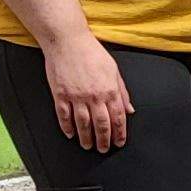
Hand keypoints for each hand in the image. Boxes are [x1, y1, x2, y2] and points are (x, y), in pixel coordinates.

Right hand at [43, 37, 131, 152]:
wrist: (68, 41)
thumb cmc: (92, 53)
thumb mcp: (114, 70)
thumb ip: (122, 92)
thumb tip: (130, 109)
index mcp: (110, 90)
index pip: (118, 117)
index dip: (119, 133)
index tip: (119, 142)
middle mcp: (94, 95)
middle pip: (101, 124)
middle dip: (104, 140)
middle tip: (103, 149)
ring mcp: (76, 96)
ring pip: (83, 123)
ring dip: (86, 137)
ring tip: (88, 145)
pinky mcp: (60, 94)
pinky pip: (64, 116)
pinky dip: (67, 127)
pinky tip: (70, 134)